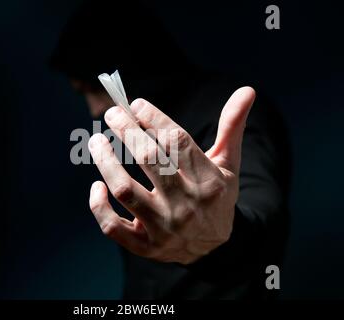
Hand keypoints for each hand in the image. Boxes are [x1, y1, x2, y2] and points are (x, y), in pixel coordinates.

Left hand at [88, 87, 255, 263]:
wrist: (212, 248)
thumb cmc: (216, 197)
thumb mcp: (228, 165)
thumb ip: (231, 127)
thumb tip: (247, 90)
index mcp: (209, 182)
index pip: (177, 142)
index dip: (154, 118)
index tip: (136, 104)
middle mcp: (186, 205)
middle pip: (150, 160)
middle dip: (127, 131)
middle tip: (112, 113)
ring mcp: (164, 228)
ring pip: (125, 190)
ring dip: (106, 162)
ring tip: (96, 141)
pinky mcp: (145, 246)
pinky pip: (113, 227)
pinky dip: (98, 207)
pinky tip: (97, 186)